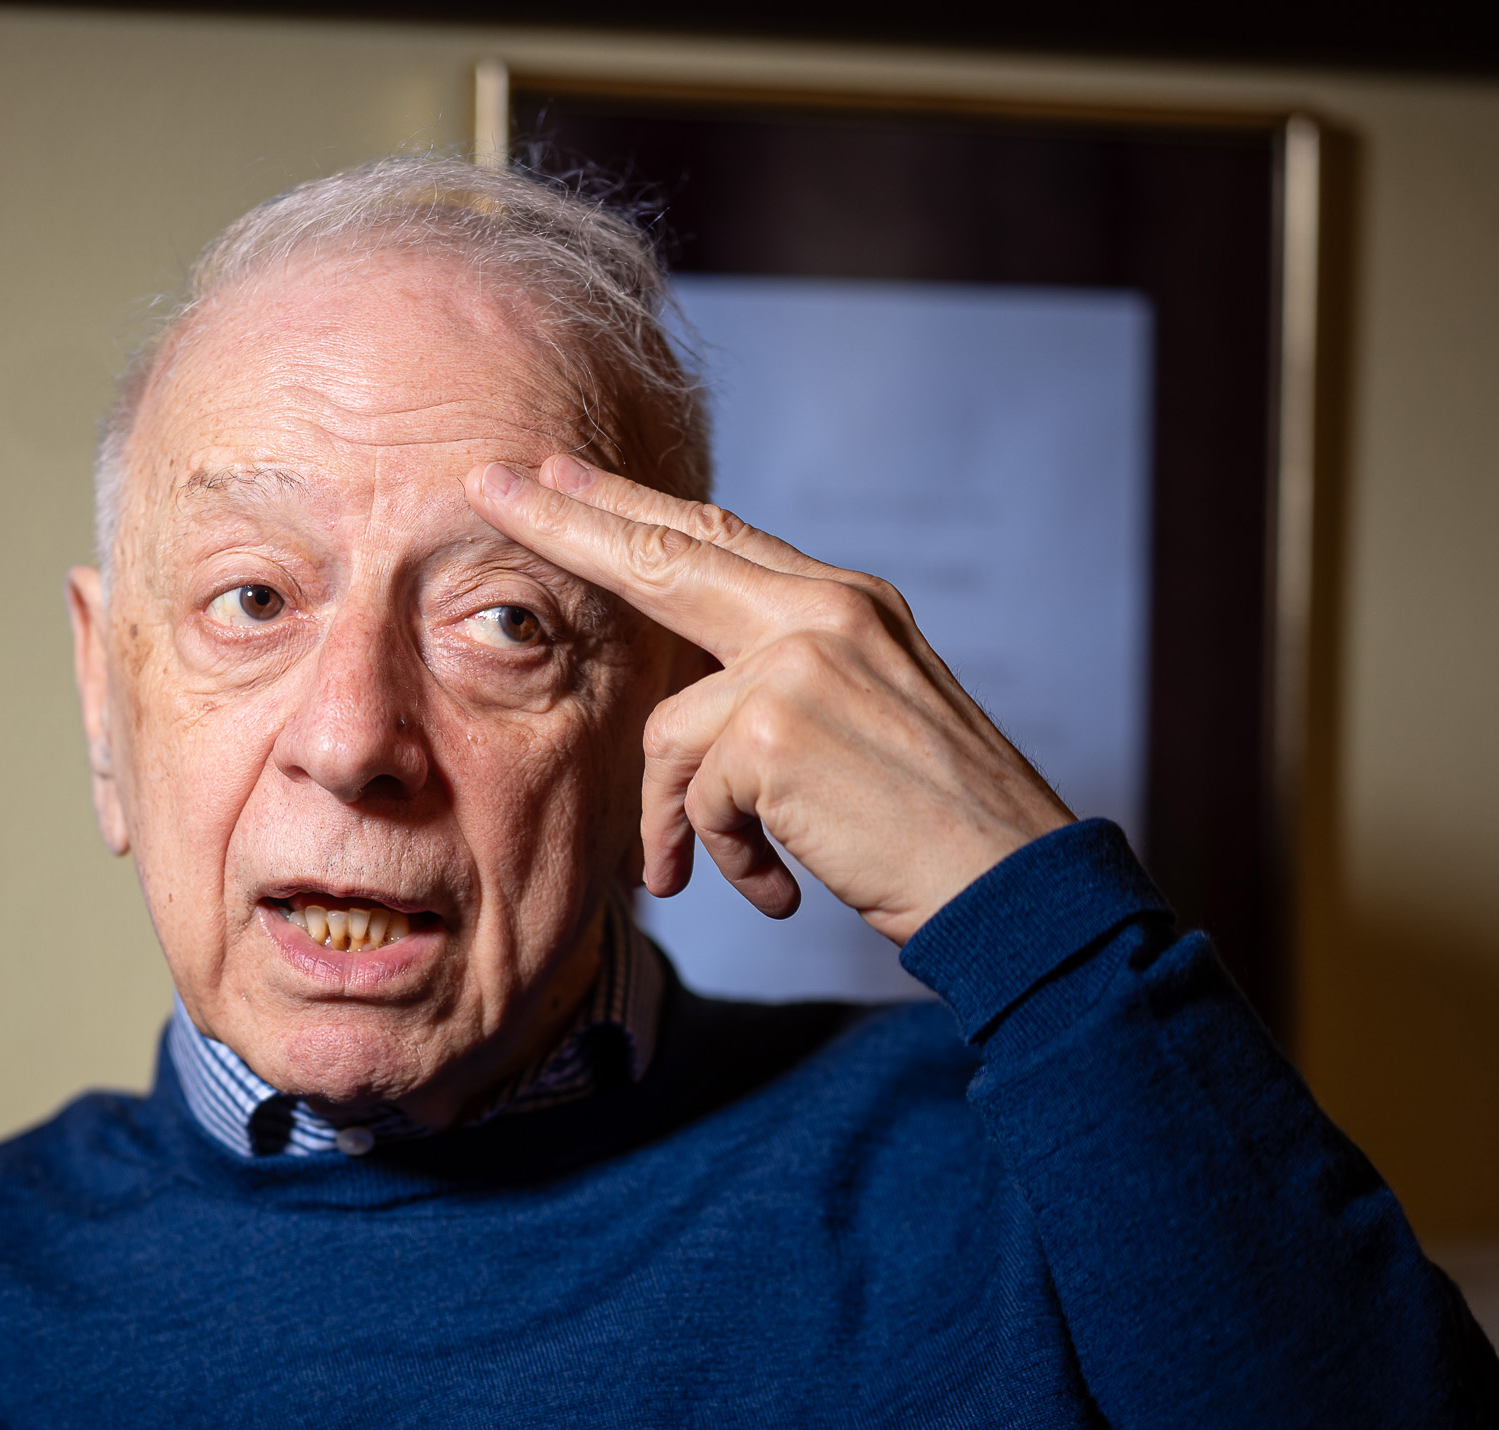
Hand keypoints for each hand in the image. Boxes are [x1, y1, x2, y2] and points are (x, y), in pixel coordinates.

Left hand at [465, 455, 1072, 946]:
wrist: (1014, 885)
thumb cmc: (934, 824)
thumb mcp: (863, 721)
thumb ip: (780, 685)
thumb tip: (686, 702)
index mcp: (847, 601)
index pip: (718, 534)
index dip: (630, 505)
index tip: (560, 474)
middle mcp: (826, 611)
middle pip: (660, 553)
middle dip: (562, 524)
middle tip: (484, 486)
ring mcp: (800, 664)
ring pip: (667, 733)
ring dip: (681, 823)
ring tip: (719, 874)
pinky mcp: (773, 733)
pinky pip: (693, 800)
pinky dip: (723, 856)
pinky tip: (777, 887)